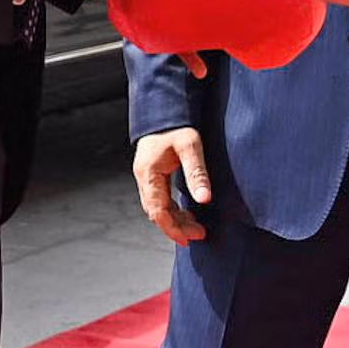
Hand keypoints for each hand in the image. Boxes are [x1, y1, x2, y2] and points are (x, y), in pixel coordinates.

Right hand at [133, 126, 210, 244]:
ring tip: (195, 227)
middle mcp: (144, 177)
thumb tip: (204, 199)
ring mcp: (146, 176)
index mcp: (149, 173)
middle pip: (156, 212)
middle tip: (198, 234)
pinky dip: (172, 209)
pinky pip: (159, 199)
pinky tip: (185, 212)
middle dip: (176, 227)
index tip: (189, 239)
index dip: (172, 228)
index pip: (158, 211)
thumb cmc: (176, 125)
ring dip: (175, 219)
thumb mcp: (190, 146)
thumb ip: (196, 173)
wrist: (164, 109)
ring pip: (157, 207)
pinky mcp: (152, 174)